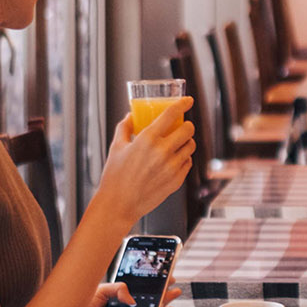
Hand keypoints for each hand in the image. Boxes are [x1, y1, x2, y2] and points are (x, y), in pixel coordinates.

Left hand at [68, 282, 177, 306]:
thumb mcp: (101, 289)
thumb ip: (118, 288)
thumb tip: (131, 297)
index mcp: (116, 300)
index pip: (138, 293)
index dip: (151, 286)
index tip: (162, 278)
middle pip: (147, 303)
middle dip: (162, 295)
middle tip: (173, 286)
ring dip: (164, 304)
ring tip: (174, 295)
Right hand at [90, 100, 195, 225]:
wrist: (119, 204)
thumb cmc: (115, 176)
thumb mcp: (116, 147)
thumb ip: (124, 128)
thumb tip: (131, 116)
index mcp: (147, 139)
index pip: (171, 114)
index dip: (182, 104)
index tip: (188, 101)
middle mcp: (162, 151)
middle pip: (187, 129)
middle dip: (187, 125)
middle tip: (182, 126)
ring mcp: (171, 167)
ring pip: (191, 146)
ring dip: (187, 141)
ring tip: (178, 143)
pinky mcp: (176, 180)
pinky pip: (188, 162)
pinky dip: (184, 158)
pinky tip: (175, 159)